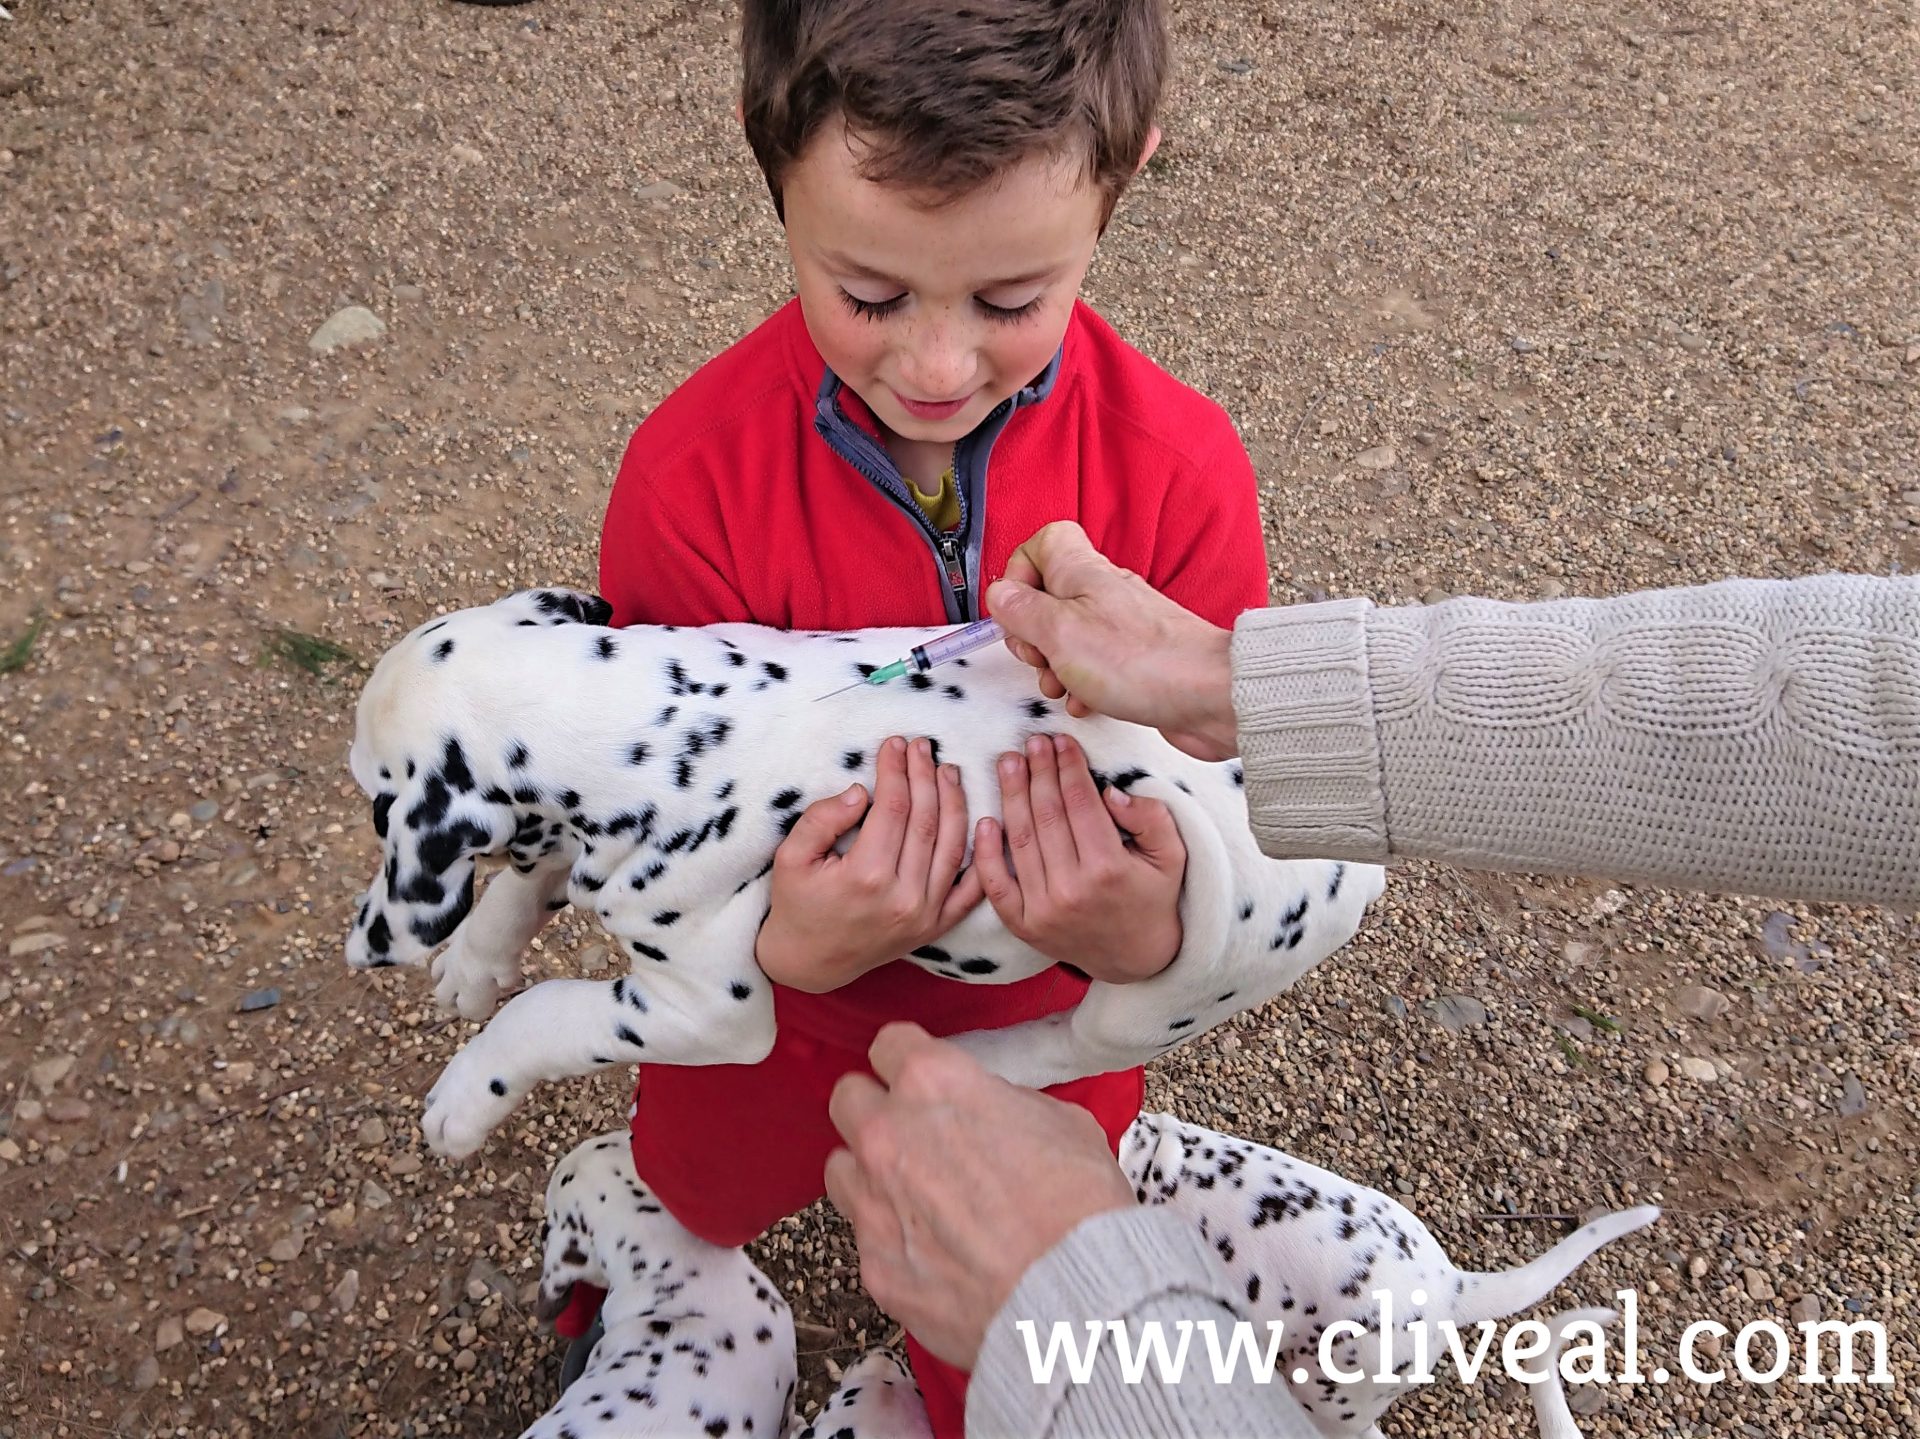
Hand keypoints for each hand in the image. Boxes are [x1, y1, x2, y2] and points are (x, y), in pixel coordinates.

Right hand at [755, 737, 982, 992]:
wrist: (811, 962)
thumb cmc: (797, 905)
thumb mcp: (790, 858)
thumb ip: (822, 820)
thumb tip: (863, 792)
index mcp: (866, 876)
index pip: (893, 807)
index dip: (896, 770)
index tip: (895, 743)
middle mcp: (903, 896)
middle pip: (926, 820)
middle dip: (926, 776)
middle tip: (924, 747)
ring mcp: (925, 915)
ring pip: (952, 846)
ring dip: (955, 802)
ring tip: (948, 771)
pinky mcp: (936, 926)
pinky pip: (971, 890)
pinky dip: (982, 856)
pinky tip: (984, 822)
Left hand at [825, 1023, 1135, 1368]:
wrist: (1073, 1295)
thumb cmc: (1079, 1205)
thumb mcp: (1063, 1122)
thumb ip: (1007, 1105)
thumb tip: (993, 1113)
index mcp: (934, 1083)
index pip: (889, 1044)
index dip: (908, 1059)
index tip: (920, 1076)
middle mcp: (888, 1134)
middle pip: (848, 1099)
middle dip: (876, 1110)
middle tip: (912, 1133)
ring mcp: (873, 1202)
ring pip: (841, 1168)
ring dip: (870, 1174)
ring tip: (914, 1196)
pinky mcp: (873, 1264)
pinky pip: (865, 1238)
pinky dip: (892, 1240)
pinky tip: (933, 1253)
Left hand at [973, 734, 1184, 982]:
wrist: (1137, 958)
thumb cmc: (1153, 897)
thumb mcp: (1171, 855)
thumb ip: (1151, 817)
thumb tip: (1109, 792)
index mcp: (1108, 869)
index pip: (1080, 803)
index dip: (1067, 767)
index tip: (1059, 741)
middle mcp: (1071, 890)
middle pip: (1047, 816)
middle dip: (1037, 772)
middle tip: (1030, 742)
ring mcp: (1042, 910)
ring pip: (1020, 841)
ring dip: (1010, 797)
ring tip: (1008, 764)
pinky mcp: (1023, 925)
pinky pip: (996, 884)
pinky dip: (985, 853)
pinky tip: (985, 820)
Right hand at [986, 521, 1239, 759]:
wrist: (1210, 697)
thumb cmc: (1141, 661)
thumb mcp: (1059, 633)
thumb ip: (1022, 611)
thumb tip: (999, 594)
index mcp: (1082, 573)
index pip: (1043, 542)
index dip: (1019, 572)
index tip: (1015, 611)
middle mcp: (1103, 593)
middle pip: (1048, 596)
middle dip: (1031, 633)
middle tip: (1038, 656)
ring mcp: (1122, 627)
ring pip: (1069, 638)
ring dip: (1055, 666)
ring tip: (1062, 686)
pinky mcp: (1136, 660)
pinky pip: (1095, 667)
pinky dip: (1084, 685)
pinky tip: (1087, 703)